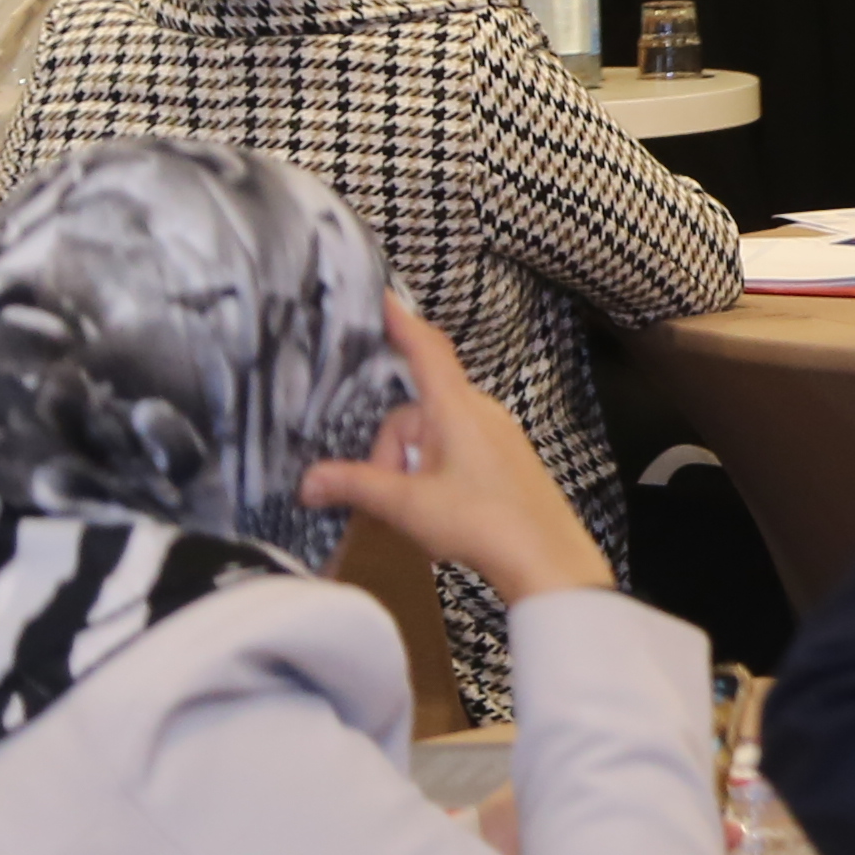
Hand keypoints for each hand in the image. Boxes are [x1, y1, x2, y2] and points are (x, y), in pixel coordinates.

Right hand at [304, 296, 614, 605]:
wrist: (546, 558)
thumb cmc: (482, 522)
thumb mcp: (407, 505)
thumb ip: (355, 487)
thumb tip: (308, 482)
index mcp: (456, 407)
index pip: (425, 350)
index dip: (402, 322)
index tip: (383, 296)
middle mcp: (480, 411)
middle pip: (415, 412)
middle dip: (392, 451)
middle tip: (389, 493)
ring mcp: (497, 434)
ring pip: (433, 436)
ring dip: (412, 468)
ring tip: (416, 511)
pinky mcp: (506, 458)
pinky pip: (456, 451)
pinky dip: (435, 474)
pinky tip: (439, 511)